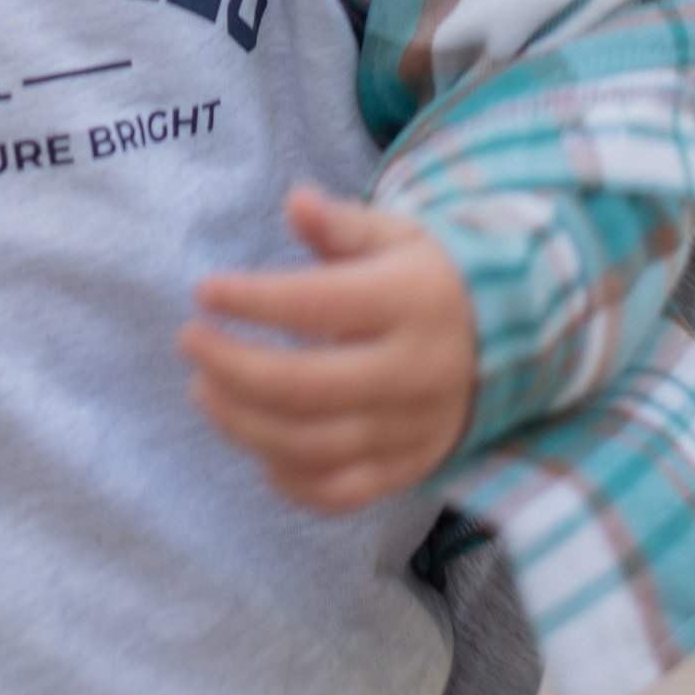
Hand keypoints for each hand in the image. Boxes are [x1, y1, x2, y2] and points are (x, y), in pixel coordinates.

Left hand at [180, 186, 477, 513]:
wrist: (505, 343)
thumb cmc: (428, 278)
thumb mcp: (397, 235)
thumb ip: (344, 225)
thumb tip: (296, 202)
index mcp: (412, 302)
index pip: (319, 305)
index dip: (254, 300)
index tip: (205, 291)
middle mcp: (415, 372)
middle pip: (306, 386)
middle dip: (233, 367)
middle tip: (190, 342)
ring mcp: (413, 429)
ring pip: (313, 446)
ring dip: (244, 423)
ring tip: (204, 389)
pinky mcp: (409, 469)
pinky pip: (340, 492)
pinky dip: (289, 479)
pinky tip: (257, 444)